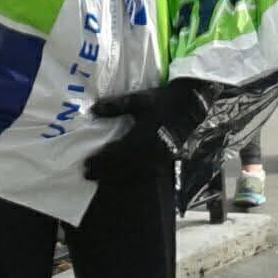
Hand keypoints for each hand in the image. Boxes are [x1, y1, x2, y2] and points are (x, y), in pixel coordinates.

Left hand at [84, 80, 213, 181]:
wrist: (192, 105)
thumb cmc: (163, 100)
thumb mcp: (138, 100)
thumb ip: (115, 106)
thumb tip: (92, 110)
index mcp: (142, 136)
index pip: (115, 154)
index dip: (100, 161)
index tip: (86, 164)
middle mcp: (150, 150)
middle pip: (123, 166)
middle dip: (104, 171)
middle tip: (88, 175)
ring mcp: (160, 157)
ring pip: (135, 171)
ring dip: (117, 175)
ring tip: (102, 177)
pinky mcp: (168, 159)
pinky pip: (148, 172)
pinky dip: (134, 175)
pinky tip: (126, 175)